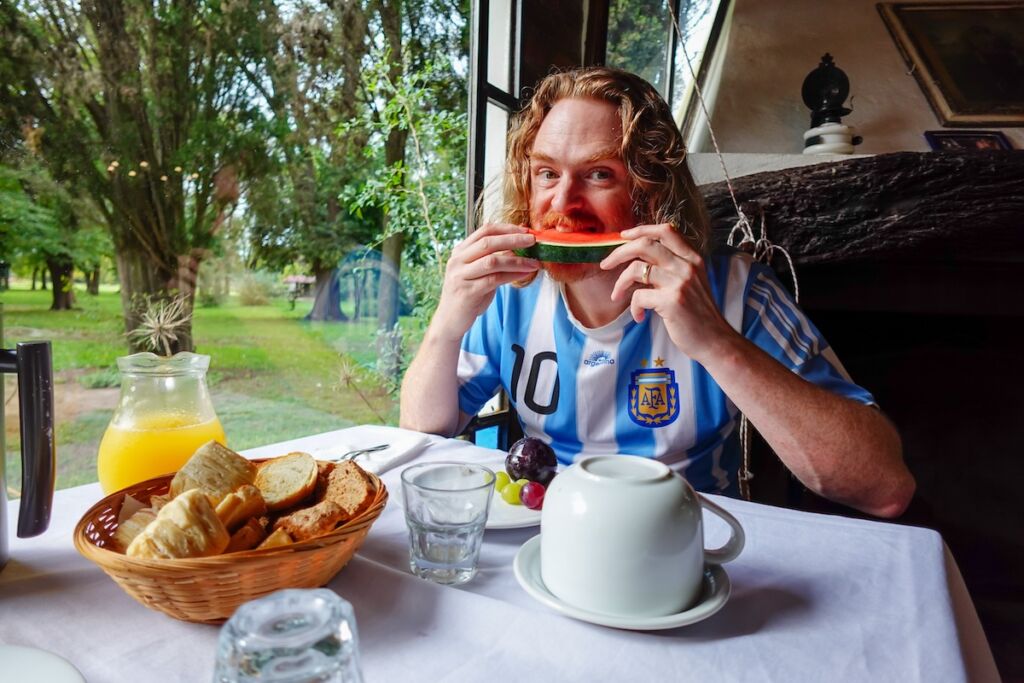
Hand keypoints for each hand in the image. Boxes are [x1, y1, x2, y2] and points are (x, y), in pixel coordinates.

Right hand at [432, 223, 538, 338]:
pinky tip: (524, 274)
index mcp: (460, 251)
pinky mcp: (467, 292)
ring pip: (492, 261)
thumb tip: (518, 244)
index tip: (525, 230)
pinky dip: (512, 275)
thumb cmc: (468, 294)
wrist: (450, 320)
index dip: (507, 228)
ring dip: (517, 260)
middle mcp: (457, 261)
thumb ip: (492, 258)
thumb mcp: (478, 272)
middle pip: (488, 242)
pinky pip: (494, 280)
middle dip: (513, 239)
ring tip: (534, 262)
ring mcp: (460, 276)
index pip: (484, 231)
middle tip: (533, 240)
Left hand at [600, 223, 735, 361]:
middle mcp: (687, 266)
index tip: (623, 236)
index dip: (640, 230)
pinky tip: (639, 317)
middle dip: (619, 252)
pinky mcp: (671, 301)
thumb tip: (638, 261)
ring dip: (620, 282)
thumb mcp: (691, 283)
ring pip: (636, 269)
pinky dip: (633, 307)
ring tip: (617, 295)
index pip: (665, 230)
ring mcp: (680, 282)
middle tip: (606, 264)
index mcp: (692, 258)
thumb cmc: (699, 314)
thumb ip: (671, 268)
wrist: (715, 341)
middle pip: (645, 245)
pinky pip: (638, 296)